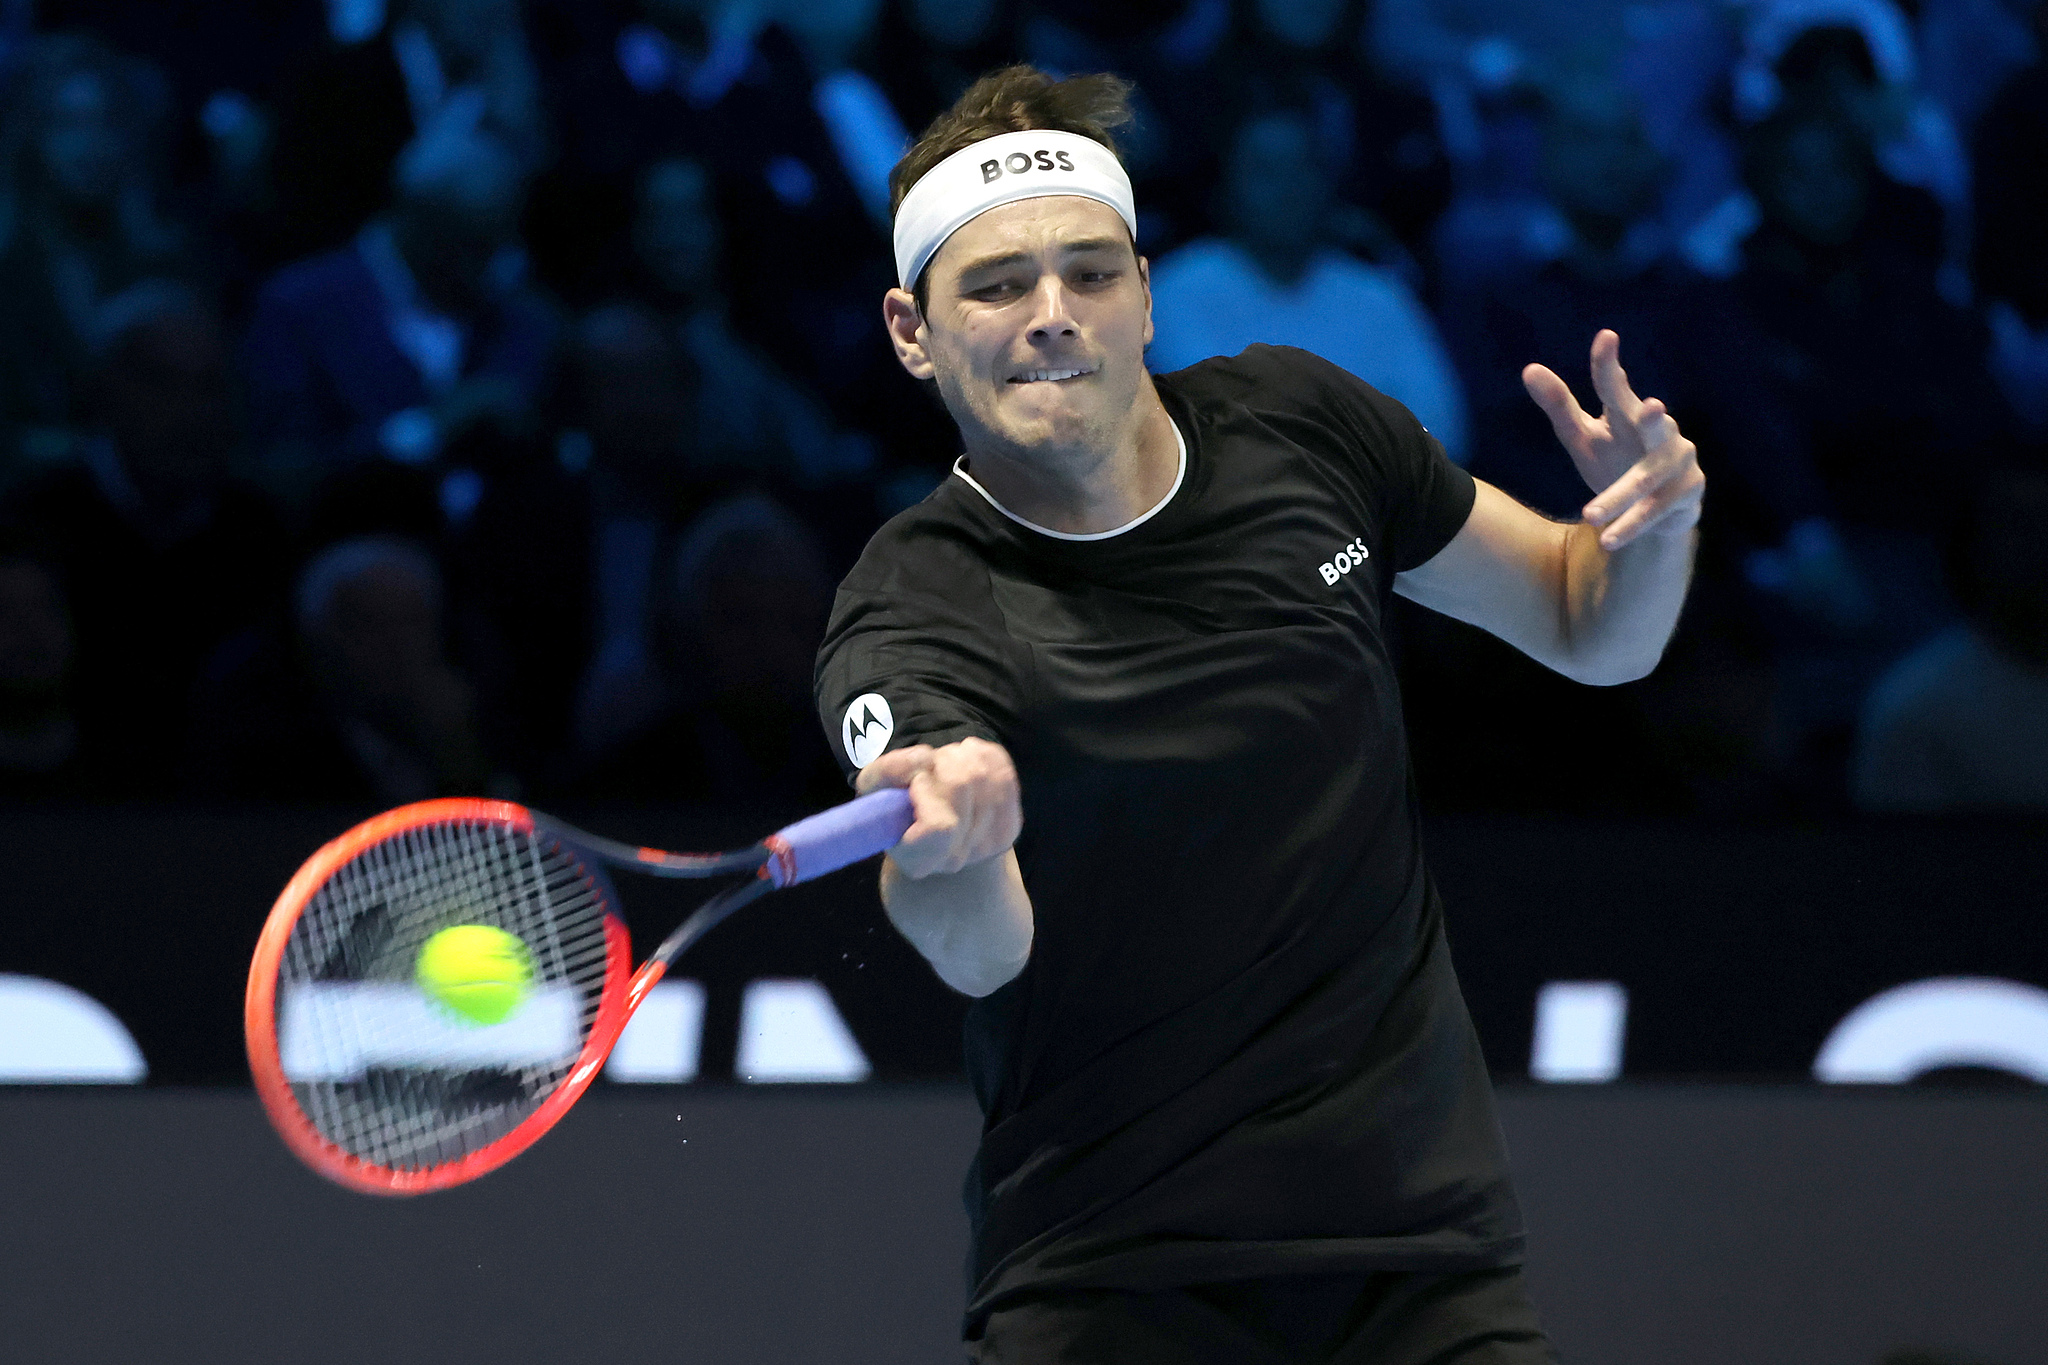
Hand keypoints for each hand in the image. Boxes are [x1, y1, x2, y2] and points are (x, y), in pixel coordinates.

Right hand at [855, 738, 1020, 878]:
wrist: (932, 833)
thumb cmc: (897, 808)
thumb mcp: (874, 789)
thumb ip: (886, 772)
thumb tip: (925, 759)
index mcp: (916, 860)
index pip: (940, 824)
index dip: (925, 789)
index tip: (914, 784)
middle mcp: (954, 860)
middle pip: (964, 785)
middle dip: (943, 762)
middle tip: (930, 766)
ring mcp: (987, 847)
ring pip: (984, 774)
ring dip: (962, 756)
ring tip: (946, 764)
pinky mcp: (1009, 829)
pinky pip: (1003, 773)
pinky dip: (985, 756)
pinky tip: (969, 761)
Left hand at [1522, 329, 1705, 549]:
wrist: (1652, 511)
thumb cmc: (1614, 461)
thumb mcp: (1582, 437)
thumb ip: (1559, 406)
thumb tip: (1529, 368)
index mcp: (1629, 415)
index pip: (1616, 388)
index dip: (1609, 366)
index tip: (1606, 338)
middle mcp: (1661, 433)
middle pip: (1653, 426)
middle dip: (1656, 418)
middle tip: (1654, 407)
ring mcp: (1678, 462)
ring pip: (1646, 481)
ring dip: (1618, 499)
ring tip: (1588, 516)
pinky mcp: (1687, 494)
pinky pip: (1655, 512)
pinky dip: (1630, 526)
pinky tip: (1606, 541)